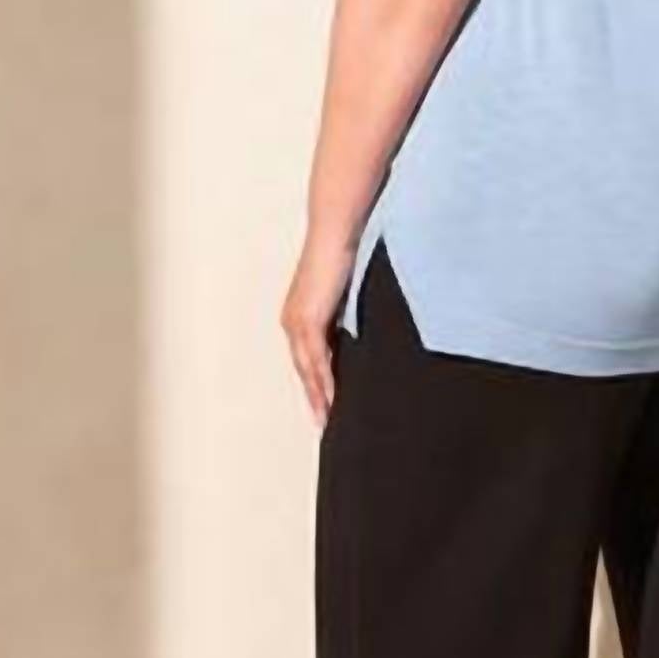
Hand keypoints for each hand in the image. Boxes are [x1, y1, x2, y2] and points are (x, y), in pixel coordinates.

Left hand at [281, 228, 355, 426]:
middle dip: (316, 399)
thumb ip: (351, 313)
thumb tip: (365, 328)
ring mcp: (297, 321)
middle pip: (305, 370)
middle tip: (326, 426)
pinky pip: (316, 360)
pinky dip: (323, 382)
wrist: (338, 231)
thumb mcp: (349, 291)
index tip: (327, 409)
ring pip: (307, 370)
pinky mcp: (307, 319)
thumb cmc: (346, 254)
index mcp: (301, 316)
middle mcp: (293, 322)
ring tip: (329, 423)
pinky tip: (332, 401)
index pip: (310, 359)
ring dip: (318, 398)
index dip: (317, 385)